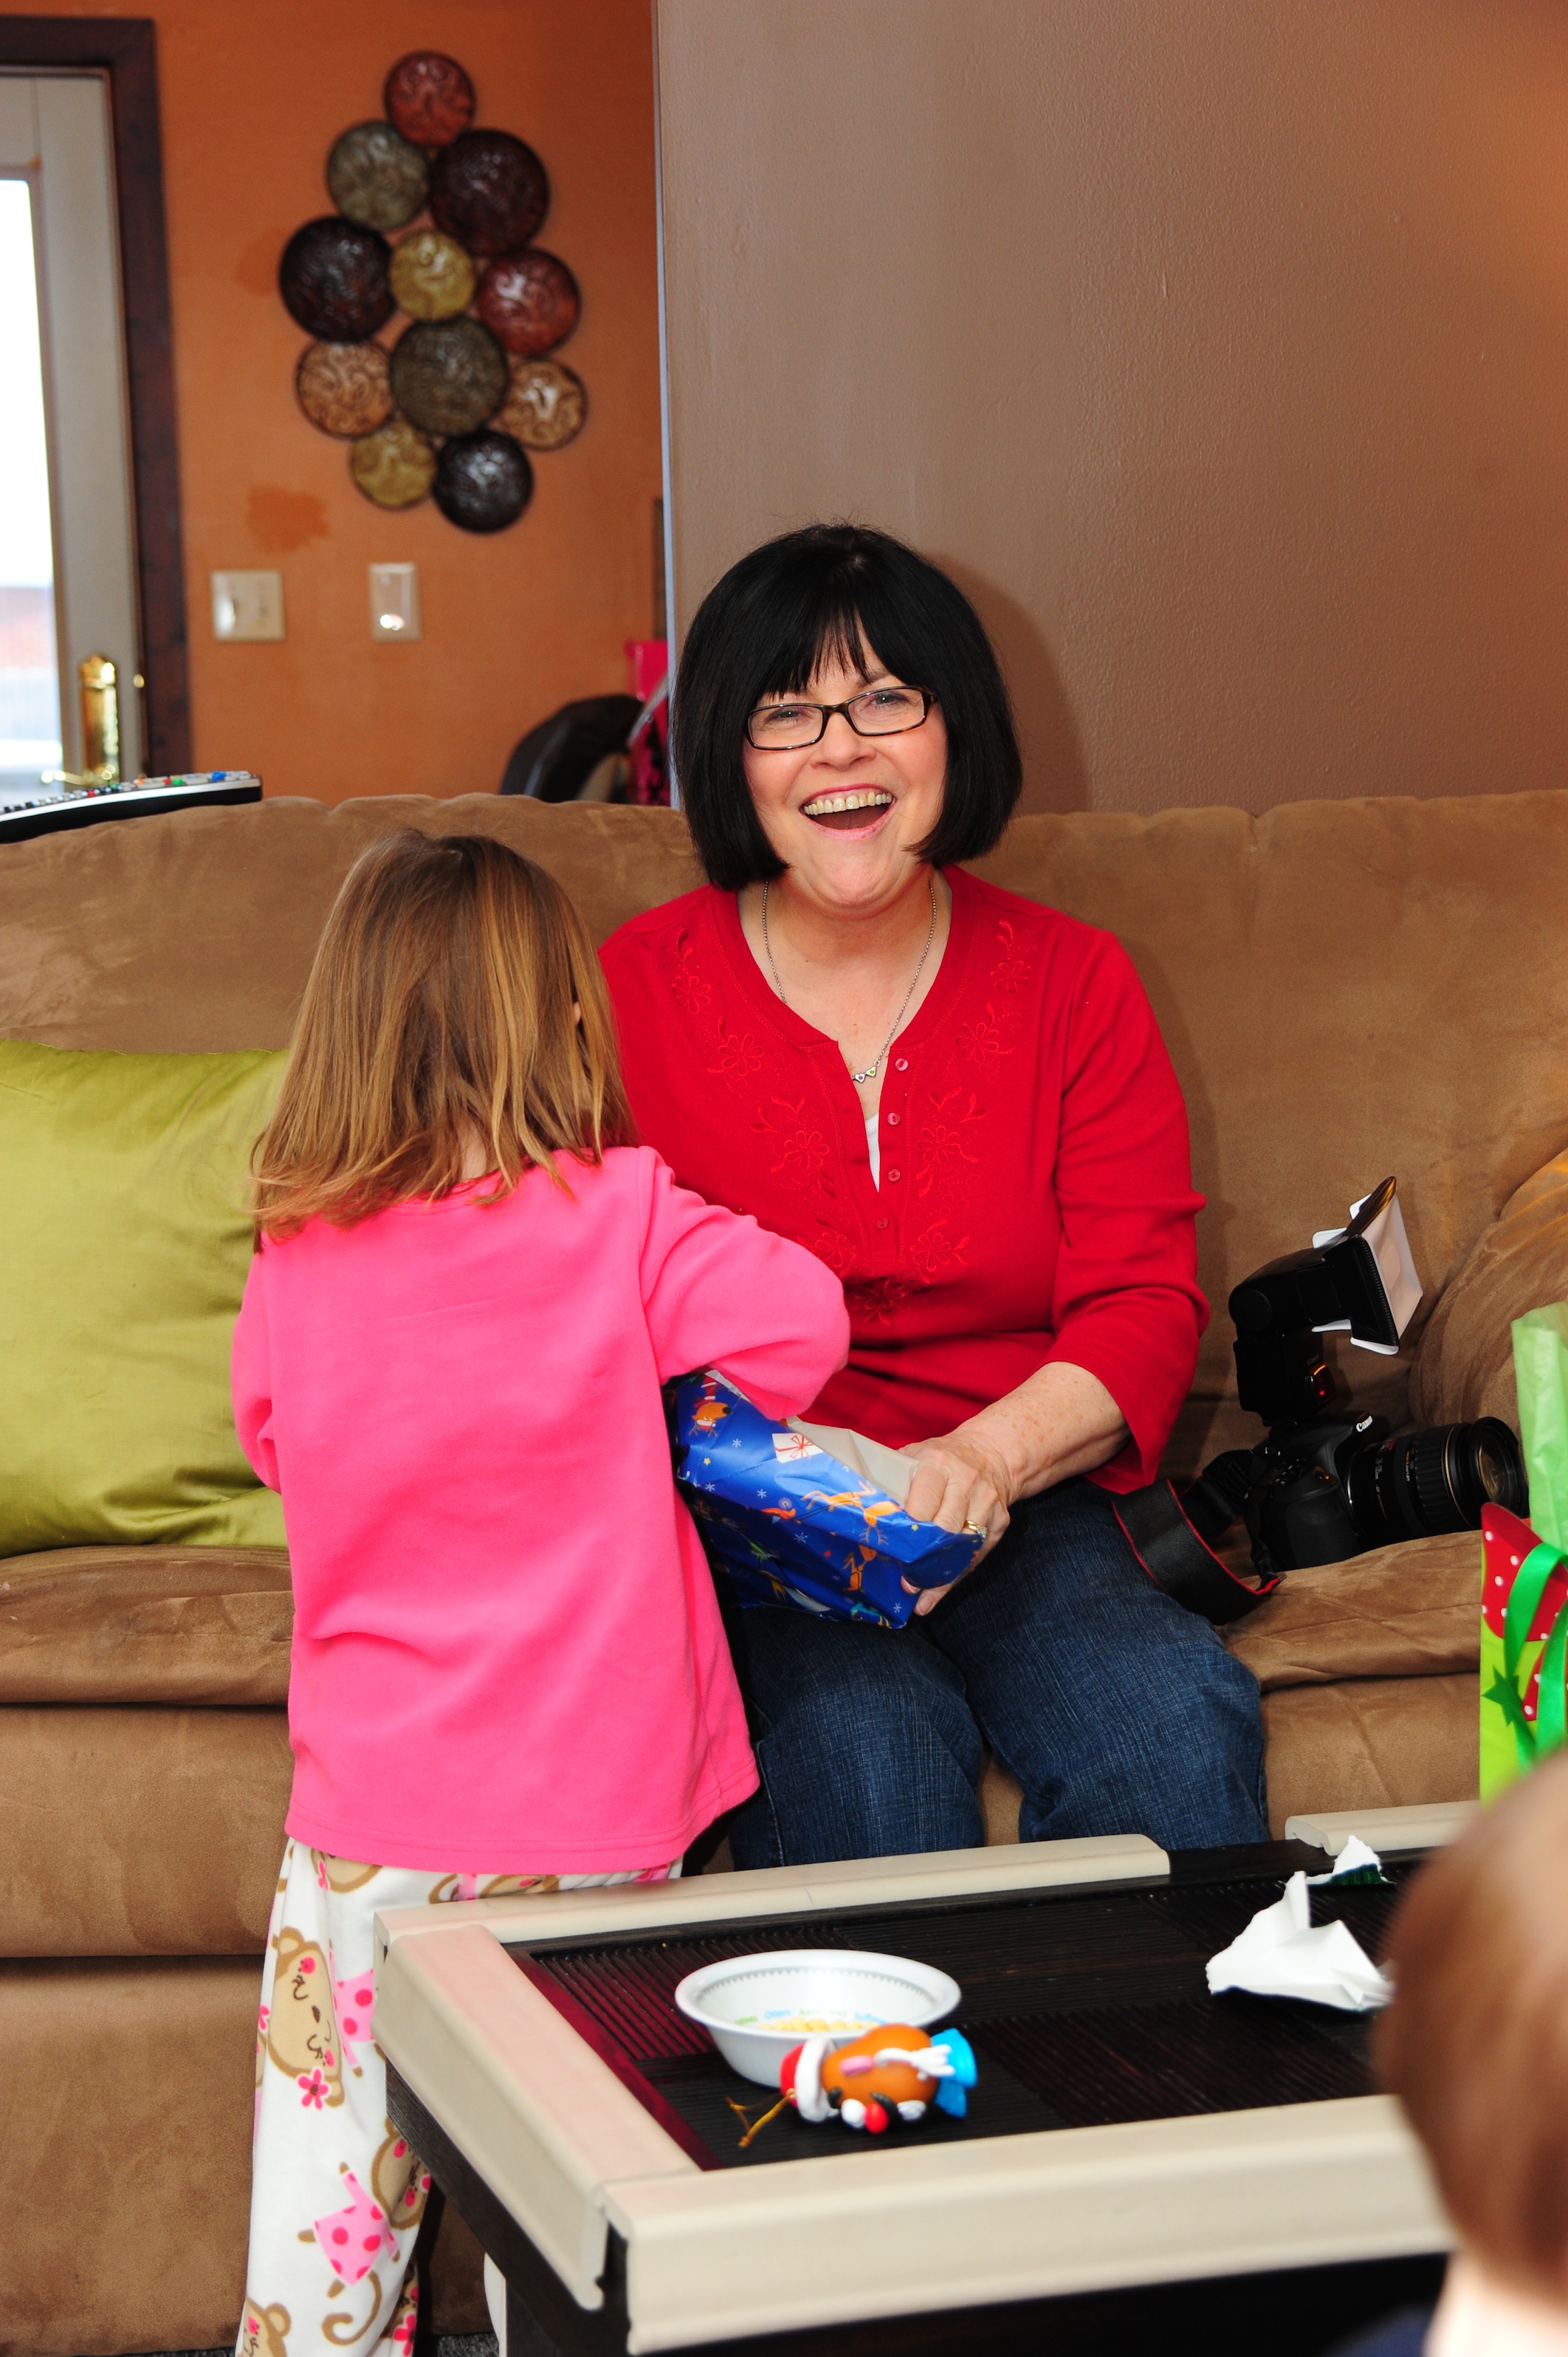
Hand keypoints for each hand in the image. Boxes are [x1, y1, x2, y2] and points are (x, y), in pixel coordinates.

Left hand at [898, 1430, 1011, 1616]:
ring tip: (921, 1598)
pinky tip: (939, 1591)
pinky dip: (957, 1574)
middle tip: (906, 1582)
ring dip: (942, 1576)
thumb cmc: (942, 1459)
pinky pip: (976, 1554)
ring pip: (964, 1547)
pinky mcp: (999, 1522)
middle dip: (926, 1558)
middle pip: (946, 1527)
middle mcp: (966, 1482)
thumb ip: (896, 1480)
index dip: (911, 1528)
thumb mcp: (916, 1456)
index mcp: (939, 1464)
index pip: (925, 1499)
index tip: (895, 1550)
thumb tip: (865, 1512)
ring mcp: (986, 1503)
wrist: (991, 1454)